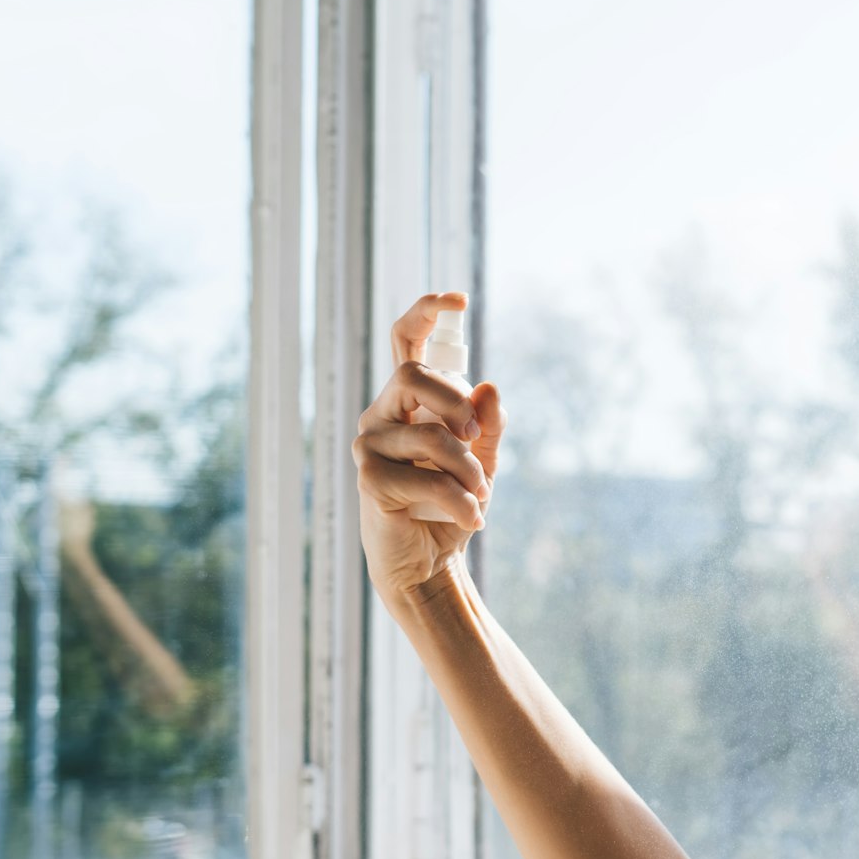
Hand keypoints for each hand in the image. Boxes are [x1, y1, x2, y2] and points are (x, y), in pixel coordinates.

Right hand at [354, 292, 506, 599]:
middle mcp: (382, 414)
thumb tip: (488, 387)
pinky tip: (473, 519)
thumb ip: (487, 424)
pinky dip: (460, 501)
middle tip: (476, 436)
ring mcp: (369, 444)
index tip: (458, 299)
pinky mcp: (369, 479)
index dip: (427, 312)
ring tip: (480, 497)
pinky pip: (428, 478)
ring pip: (431, 435)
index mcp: (407, 400)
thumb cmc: (450, 504)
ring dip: (469, 470)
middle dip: (456, 404)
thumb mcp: (481, 460)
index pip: (406, 341)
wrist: (430, 560)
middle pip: (413, 376)